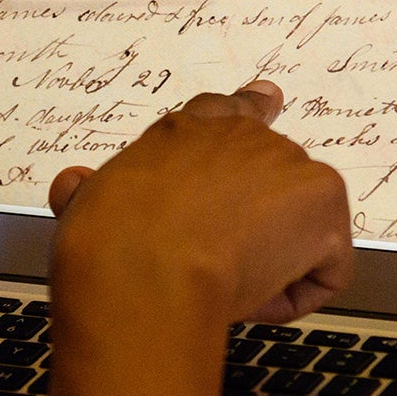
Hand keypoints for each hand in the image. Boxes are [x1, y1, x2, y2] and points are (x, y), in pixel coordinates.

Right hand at [47, 80, 352, 324]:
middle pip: (274, 180)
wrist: (144, 270)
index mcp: (183, 133)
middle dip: (255, 229)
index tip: (267, 98)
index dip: (247, 110)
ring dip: (270, 264)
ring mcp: (287, 163)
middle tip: (214, 266)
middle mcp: (240, 136)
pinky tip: (248, 296)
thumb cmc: (108, 245)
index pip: (225, 112)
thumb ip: (92, 191)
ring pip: (299, 231)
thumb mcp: (87, 206)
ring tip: (222, 281)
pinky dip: (291, 297)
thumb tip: (72, 186)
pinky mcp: (324, 201)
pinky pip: (322, 270)